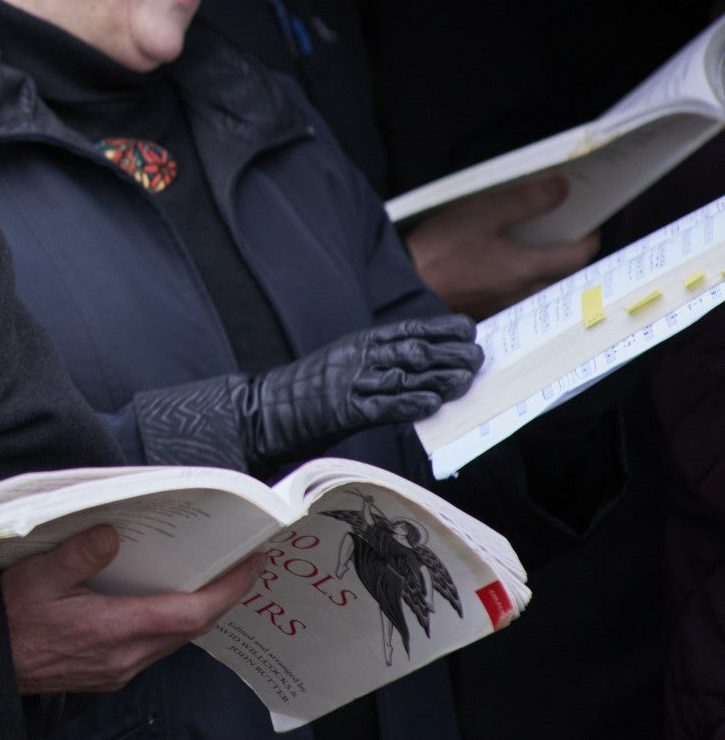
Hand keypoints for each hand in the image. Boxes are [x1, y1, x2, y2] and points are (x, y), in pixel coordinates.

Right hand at [1, 525, 253, 693]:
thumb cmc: (3, 620)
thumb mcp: (32, 576)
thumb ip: (75, 555)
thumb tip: (111, 535)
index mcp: (110, 631)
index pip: (189, 613)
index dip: (227, 589)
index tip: (251, 563)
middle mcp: (123, 657)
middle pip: (190, 628)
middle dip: (221, 596)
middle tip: (241, 563)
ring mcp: (116, 670)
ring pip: (173, 640)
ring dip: (196, 611)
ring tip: (209, 578)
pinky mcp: (107, 674)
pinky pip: (153, 648)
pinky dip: (169, 623)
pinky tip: (162, 602)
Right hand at [246, 314, 482, 461]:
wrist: (264, 411)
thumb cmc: (307, 392)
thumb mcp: (343, 364)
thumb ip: (378, 362)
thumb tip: (424, 365)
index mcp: (358, 343)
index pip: (407, 329)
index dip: (441, 328)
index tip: (468, 329)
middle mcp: (356, 358)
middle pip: (413, 350)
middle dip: (449, 353)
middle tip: (476, 358)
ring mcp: (349, 383)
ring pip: (403, 375)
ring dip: (439, 378)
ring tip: (465, 380)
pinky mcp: (343, 410)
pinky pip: (383, 406)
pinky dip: (410, 404)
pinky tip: (432, 404)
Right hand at [407, 175, 598, 318]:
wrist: (400, 286)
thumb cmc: (438, 251)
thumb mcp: (481, 213)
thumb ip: (525, 201)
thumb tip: (561, 189)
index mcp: (526, 267)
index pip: (576, 256)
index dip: (588, 239)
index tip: (589, 227)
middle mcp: (521, 291)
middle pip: (562, 277)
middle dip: (568, 258)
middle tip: (564, 238)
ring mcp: (502, 305)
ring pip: (539, 290)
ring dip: (545, 273)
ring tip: (534, 254)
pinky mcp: (484, 311)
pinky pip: (515, 299)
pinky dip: (520, 284)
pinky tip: (503, 272)